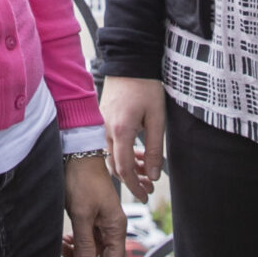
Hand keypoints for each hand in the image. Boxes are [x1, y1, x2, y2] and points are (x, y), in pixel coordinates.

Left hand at [58, 153, 128, 256]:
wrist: (77, 157)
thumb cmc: (84, 179)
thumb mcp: (82, 214)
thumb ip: (85, 243)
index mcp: (116, 227)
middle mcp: (111, 227)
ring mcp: (101, 223)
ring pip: (92, 250)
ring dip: (77, 252)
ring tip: (63, 247)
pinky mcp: (91, 218)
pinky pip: (86, 238)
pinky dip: (75, 242)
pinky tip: (65, 239)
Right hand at [100, 77, 165, 198]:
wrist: (129, 61)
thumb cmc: (145, 86)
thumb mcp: (157, 118)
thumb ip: (155, 149)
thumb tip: (153, 175)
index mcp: (120, 131)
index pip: (123, 170)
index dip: (134, 186)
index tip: (145, 195)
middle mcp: (105, 130)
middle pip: (115, 166)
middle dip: (132, 180)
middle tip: (148, 187)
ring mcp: (100, 125)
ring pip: (111, 156)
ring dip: (127, 167)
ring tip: (145, 170)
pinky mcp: (100, 120)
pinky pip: (109, 144)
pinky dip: (121, 153)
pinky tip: (136, 153)